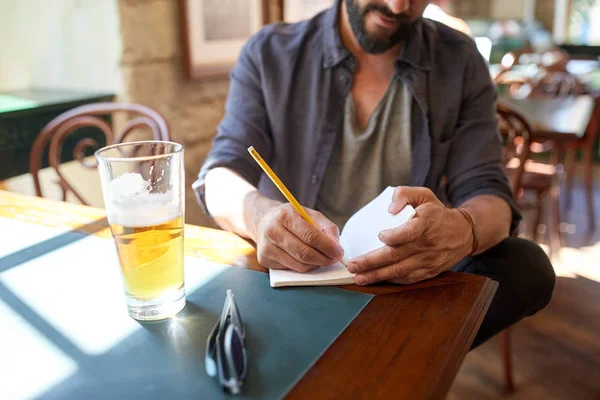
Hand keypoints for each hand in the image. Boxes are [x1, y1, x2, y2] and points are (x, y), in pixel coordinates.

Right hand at [254, 203, 344, 271]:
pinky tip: (306, 259)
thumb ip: (326, 228)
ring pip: (299, 265)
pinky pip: (292, 269)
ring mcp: (267, 247)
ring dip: (315, 264)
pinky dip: (304, 267)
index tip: (339, 252)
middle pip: (304, 253)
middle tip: (334, 259)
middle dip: (324, 259)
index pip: (310, 236)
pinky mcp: (264, 259)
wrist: (264, 221)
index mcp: (285, 215)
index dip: (328, 247)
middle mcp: (273, 231)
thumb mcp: (310, 215)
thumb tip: (336, 247)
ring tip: (321, 258)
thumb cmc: (291, 218)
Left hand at [346, 187, 473, 285]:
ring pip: (399, 271)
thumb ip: (404, 194)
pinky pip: (407, 279)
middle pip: (397, 256)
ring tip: (358, 278)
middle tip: (353, 266)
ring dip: (377, 276)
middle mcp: (427, 244)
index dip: (394, 236)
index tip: (379, 235)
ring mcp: (428, 260)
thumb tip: (389, 208)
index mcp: (426, 223)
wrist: (463, 233)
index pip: (410, 232)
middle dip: (372, 262)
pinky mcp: (428, 272)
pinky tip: (375, 280)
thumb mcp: (423, 194)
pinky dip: (390, 280)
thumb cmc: (436, 212)